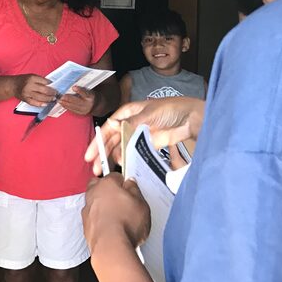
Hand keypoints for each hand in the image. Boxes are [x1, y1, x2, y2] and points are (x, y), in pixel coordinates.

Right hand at [13, 74, 56, 106]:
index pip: (44, 81)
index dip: (51, 84)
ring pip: (40, 97)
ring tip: (53, 99)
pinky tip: (46, 103)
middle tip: (56, 94)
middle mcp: (29, 85)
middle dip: (52, 92)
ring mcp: (27, 93)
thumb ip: (40, 80)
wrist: (12, 85)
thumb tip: (50, 85)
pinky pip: (34, 103)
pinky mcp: (25, 99)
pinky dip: (41, 104)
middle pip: (44, 90)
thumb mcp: (31, 76)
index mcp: (31, 78)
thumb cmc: (23, 80)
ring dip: (48, 99)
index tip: (55, 85)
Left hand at [59, 85, 95, 115]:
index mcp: (90, 96)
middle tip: (61, 96)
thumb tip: (72, 85)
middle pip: (77, 101)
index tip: (73, 87)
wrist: (95, 105)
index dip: (79, 90)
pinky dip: (66, 106)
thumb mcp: (88, 91)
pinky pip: (72, 110)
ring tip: (59, 100)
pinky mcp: (80, 113)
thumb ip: (81, 89)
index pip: (84, 93)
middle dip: (68, 98)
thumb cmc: (89, 96)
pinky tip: (62, 104)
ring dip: (65, 103)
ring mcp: (84, 109)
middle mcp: (87, 103)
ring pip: (73, 106)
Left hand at [82, 173, 150, 252]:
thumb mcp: (141, 203)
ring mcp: (87, 209)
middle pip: (100, 186)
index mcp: (107, 183)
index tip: (129, 188)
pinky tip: (110, 227)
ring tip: (118, 217)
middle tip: (122, 201)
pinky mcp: (86, 224)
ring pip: (95, 202)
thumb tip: (131, 184)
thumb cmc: (125, 224)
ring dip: (103, 206)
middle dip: (109, 191)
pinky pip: (93, 217)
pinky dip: (99, 220)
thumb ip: (135, 190)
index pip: (115, 175)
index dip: (124, 182)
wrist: (111, 246)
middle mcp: (94, 193)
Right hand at [84, 97, 204, 175]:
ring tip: (105, 172)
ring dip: (112, 159)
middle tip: (95, 168)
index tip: (90, 155)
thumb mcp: (148, 113)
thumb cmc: (170, 109)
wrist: (191, 118)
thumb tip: (112, 126)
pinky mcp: (148, 145)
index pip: (108, 128)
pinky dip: (127, 160)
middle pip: (111, 140)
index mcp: (127, 113)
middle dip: (102, 154)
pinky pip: (134, 153)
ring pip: (121, 148)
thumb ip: (130, 123)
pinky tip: (122, 168)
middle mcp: (130, 124)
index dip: (98, 141)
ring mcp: (139, 135)